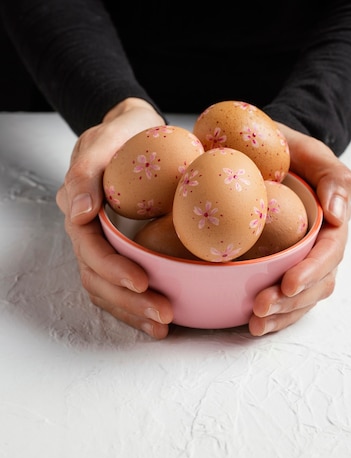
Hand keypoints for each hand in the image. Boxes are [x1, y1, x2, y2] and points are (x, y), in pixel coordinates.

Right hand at [56, 98, 173, 338]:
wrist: (136, 132)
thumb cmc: (124, 133)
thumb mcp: (105, 138)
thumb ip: (85, 172)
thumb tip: (80, 214)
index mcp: (79, 208)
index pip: (89, 248)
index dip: (113, 269)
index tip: (142, 282)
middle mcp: (88, 231)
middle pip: (97, 276)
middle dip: (128, 301)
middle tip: (163, 314)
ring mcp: (104, 242)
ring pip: (107, 287)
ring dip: (132, 311)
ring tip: (163, 325)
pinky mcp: (122, 248)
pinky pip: (121, 283)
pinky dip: (136, 305)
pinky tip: (159, 320)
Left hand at [248, 124, 350, 335]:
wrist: (261, 151)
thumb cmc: (288, 151)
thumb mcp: (311, 153)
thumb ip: (334, 177)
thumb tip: (340, 214)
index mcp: (332, 222)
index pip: (330, 252)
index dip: (312, 271)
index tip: (287, 284)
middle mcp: (320, 245)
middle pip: (317, 282)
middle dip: (292, 301)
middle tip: (261, 307)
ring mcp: (301, 258)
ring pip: (302, 296)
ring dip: (282, 314)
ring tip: (256, 323)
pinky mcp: (281, 266)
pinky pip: (285, 296)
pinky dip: (274, 315)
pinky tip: (255, 324)